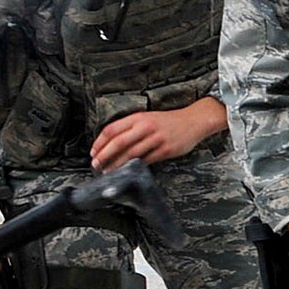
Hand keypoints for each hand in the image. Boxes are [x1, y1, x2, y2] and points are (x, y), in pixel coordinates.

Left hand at [90, 97, 225, 170]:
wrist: (194, 121)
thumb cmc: (170, 121)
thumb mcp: (148, 117)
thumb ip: (132, 128)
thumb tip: (112, 142)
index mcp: (139, 117)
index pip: (112, 129)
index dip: (100, 142)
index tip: (93, 151)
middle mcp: (146, 127)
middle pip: (119, 142)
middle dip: (104, 155)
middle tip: (96, 164)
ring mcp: (156, 138)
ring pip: (131, 153)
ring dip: (117, 164)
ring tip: (108, 170)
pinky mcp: (166, 149)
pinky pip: (146, 160)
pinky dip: (135, 166)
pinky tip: (128, 170)